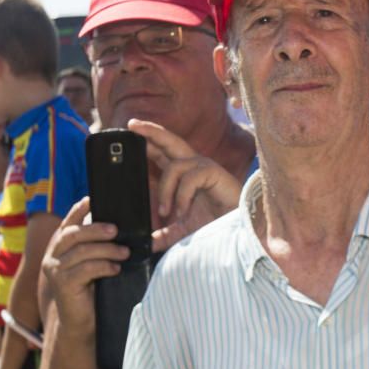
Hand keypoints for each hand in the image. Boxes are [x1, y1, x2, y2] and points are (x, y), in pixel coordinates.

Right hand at [42, 198, 125, 341]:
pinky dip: (102, 266)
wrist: (80, 323)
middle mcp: (53, 255)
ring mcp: (55, 270)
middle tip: (116, 230)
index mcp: (61, 246)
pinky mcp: (62, 285)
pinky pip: (84, 269)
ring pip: (81, 251)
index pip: (68, 223)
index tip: (92, 199)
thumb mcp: (100, 264)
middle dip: (95, 228)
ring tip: (124, 252)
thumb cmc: (93, 291)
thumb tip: (148, 231)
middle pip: (73, 234)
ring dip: (106, 249)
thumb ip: (111, 246)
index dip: (78, 210)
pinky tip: (115, 268)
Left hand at [128, 119, 242, 250]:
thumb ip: (164, 235)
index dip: (148, 140)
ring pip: (174, 166)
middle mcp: (192, 166)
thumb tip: (146, 243)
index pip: (162, 151)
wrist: (238, 230)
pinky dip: (182, 196)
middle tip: (132, 125)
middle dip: (150, 131)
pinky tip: (182, 212)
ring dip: (165, 189)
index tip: (130, 131)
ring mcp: (204, 168)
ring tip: (165, 211)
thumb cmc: (215, 224)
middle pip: (169, 141)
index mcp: (183, 173)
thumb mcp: (182, 231)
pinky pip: (190, 178)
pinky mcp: (214, 173)